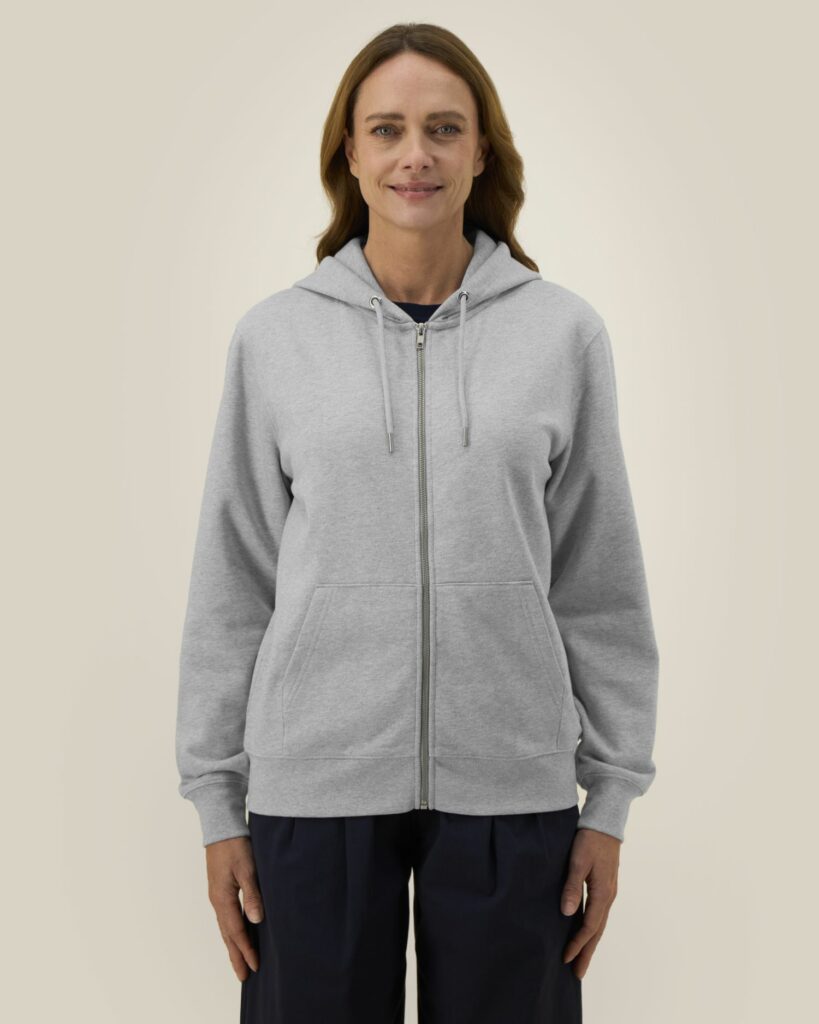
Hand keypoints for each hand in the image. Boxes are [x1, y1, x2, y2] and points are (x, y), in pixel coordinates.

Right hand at [205, 836, 263, 980]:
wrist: (221, 827)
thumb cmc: (235, 845)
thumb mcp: (247, 868)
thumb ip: (252, 894)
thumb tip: (256, 921)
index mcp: (223, 898)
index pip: (236, 931)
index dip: (246, 949)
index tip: (255, 966)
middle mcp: (217, 900)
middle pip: (227, 934)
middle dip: (236, 955)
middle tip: (244, 976)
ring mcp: (217, 895)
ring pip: (225, 927)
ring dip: (233, 945)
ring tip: (240, 961)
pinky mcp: (220, 889)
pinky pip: (226, 917)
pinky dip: (231, 930)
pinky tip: (237, 933)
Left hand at [560, 826, 620, 979]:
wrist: (605, 823)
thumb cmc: (590, 839)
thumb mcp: (578, 861)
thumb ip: (572, 886)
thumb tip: (567, 913)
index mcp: (602, 893)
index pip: (589, 926)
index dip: (577, 944)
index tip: (566, 958)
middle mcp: (608, 896)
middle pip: (597, 931)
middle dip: (587, 952)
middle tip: (577, 973)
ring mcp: (608, 892)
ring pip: (599, 924)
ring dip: (590, 942)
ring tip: (581, 959)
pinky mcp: (605, 886)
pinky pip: (599, 914)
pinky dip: (592, 928)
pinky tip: (586, 932)